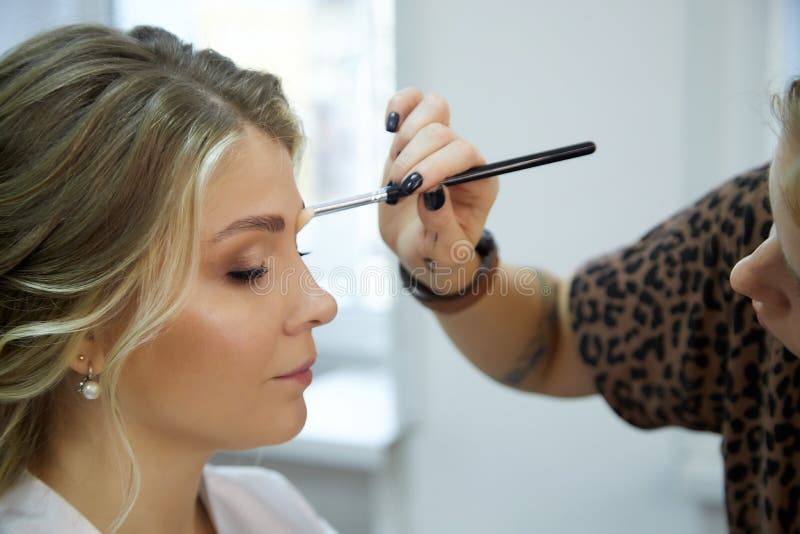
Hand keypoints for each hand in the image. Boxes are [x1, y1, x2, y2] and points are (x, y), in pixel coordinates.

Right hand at [379, 88, 497, 294]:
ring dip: (405, 138)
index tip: (410, 188)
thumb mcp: (445, 253)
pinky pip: (412, 101)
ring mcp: (438, 144)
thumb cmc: (438, 254)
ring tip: (395, 171)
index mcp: (481, 181)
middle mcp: (463, 158)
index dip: (434, 165)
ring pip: (431, 109)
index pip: (463, 153)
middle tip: (396, 192)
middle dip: (412, 159)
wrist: (420, 250)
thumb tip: (432, 193)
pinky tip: (389, 125)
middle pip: (441, 131)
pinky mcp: (412, 138)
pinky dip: (398, 105)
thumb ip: (442, 226)